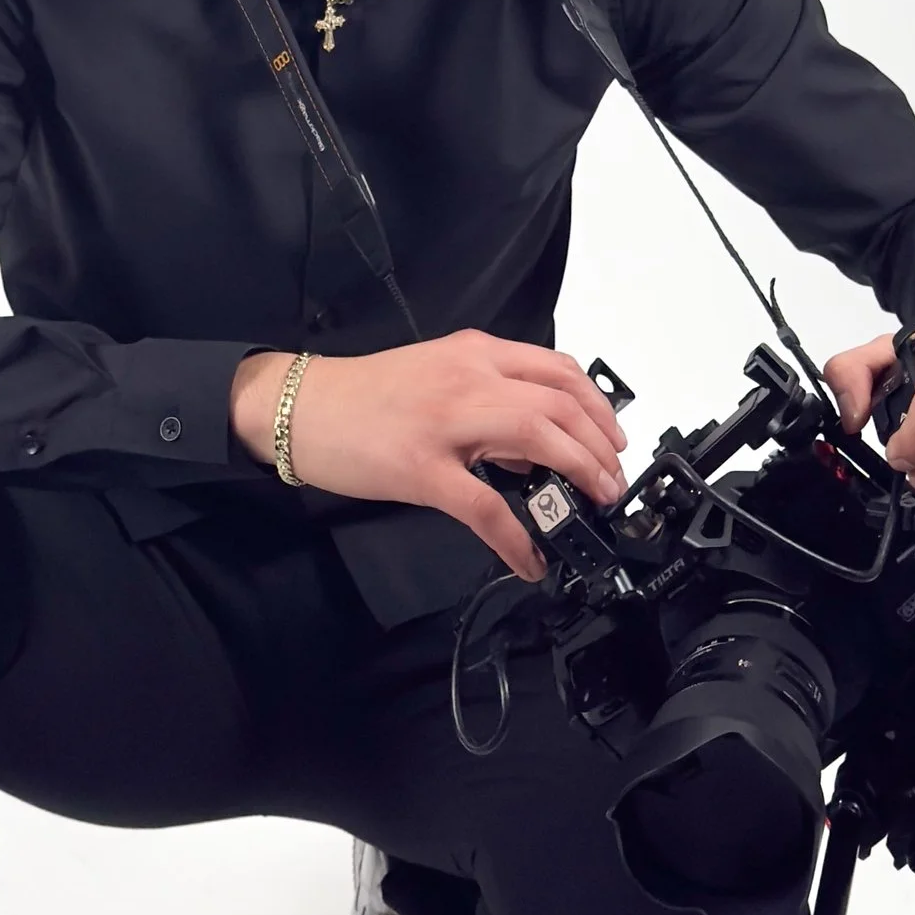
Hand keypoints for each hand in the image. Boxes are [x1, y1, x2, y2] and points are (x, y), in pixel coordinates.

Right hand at [231, 333, 628, 580]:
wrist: (301, 406)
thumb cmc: (364, 396)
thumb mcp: (436, 377)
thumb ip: (488, 400)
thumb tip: (534, 450)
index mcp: (476, 354)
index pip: (560, 370)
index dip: (599, 409)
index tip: (613, 440)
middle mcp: (470, 377)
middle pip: (562, 404)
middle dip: (600, 447)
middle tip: (612, 482)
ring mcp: (447, 422)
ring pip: (539, 438)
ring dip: (579, 474)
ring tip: (592, 506)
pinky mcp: (422, 469)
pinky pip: (484, 507)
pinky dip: (515, 538)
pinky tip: (528, 560)